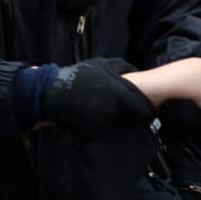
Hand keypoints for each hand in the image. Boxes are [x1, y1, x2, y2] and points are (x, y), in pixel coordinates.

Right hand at [41, 59, 155, 137]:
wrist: (53, 94)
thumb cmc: (79, 76)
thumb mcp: (102, 64)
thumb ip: (123, 67)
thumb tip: (137, 72)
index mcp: (121, 96)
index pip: (144, 110)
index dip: (147, 109)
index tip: (146, 106)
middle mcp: (116, 113)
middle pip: (133, 119)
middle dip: (133, 113)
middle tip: (127, 106)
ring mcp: (105, 126)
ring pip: (120, 126)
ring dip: (119, 120)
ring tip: (110, 109)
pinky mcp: (94, 134)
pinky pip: (106, 131)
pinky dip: (105, 125)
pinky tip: (98, 116)